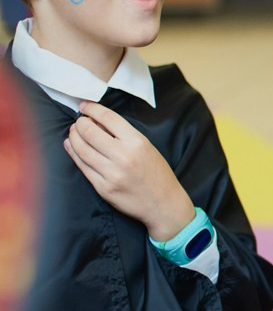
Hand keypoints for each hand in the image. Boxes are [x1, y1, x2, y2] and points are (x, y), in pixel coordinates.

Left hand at [64, 101, 194, 241]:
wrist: (164, 204)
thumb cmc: (157, 174)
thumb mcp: (147, 148)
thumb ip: (124, 135)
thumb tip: (98, 122)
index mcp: (138, 142)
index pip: (108, 118)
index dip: (92, 109)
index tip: (84, 106)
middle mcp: (124, 156)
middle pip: (90, 132)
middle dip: (80, 123)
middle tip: (78, 122)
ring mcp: (112, 174)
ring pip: (82, 149)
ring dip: (73, 137)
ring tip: (73, 133)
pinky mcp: (103, 188)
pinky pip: (82, 167)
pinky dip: (73, 153)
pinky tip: (71, 147)